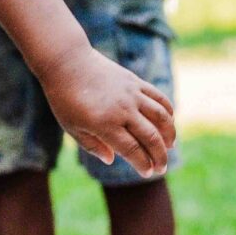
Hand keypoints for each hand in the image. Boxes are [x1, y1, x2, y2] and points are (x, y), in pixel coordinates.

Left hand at [42, 46, 174, 178]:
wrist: (67, 62)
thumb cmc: (65, 99)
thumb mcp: (72, 127)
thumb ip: (92, 146)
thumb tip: (112, 160)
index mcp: (104, 124)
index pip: (132, 150)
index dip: (142, 164)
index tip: (147, 172)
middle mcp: (122, 110)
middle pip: (151, 137)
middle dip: (160, 156)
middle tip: (162, 167)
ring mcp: (131, 94)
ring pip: (160, 117)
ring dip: (170, 134)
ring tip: (170, 146)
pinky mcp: (135, 82)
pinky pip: (158, 98)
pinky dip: (167, 110)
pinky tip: (169, 121)